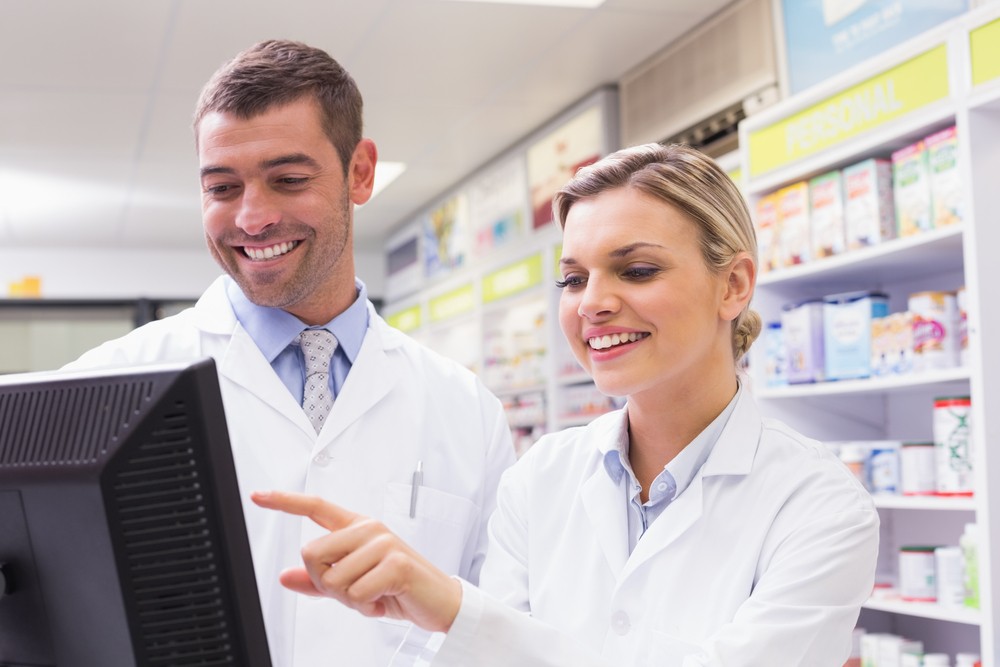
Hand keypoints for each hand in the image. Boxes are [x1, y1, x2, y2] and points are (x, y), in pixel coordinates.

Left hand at [250, 490, 462, 632]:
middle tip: (355, 591)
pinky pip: (356, 593)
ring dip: (349, 600)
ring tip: (374, 596)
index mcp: (357, 528)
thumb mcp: (353, 585)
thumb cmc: (397, 588)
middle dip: (326, 584)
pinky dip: (366, 607)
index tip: (258, 495)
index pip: (316, 508)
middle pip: (312, 554)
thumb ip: (319, 581)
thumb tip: (285, 577)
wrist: (438, 602)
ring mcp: (383, 543)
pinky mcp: (395, 563)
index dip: (285, 502)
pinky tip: (383, 601)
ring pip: (333, 579)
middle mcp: (368, 529)